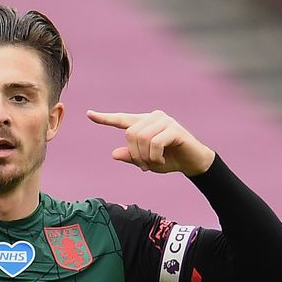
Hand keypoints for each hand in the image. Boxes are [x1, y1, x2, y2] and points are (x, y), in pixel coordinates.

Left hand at [86, 109, 214, 175]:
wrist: (193, 162)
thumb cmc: (168, 160)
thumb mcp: (146, 161)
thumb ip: (131, 157)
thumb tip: (113, 154)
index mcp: (143, 123)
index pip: (121, 119)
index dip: (105, 118)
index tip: (89, 114)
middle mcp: (153, 117)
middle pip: (130, 135)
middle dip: (135, 155)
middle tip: (144, 167)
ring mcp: (164, 121)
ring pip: (141, 139)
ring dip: (145, 158)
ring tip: (154, 164)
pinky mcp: (174, 128)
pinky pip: (155, 143)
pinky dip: (155, 157)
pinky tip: (162, 161)